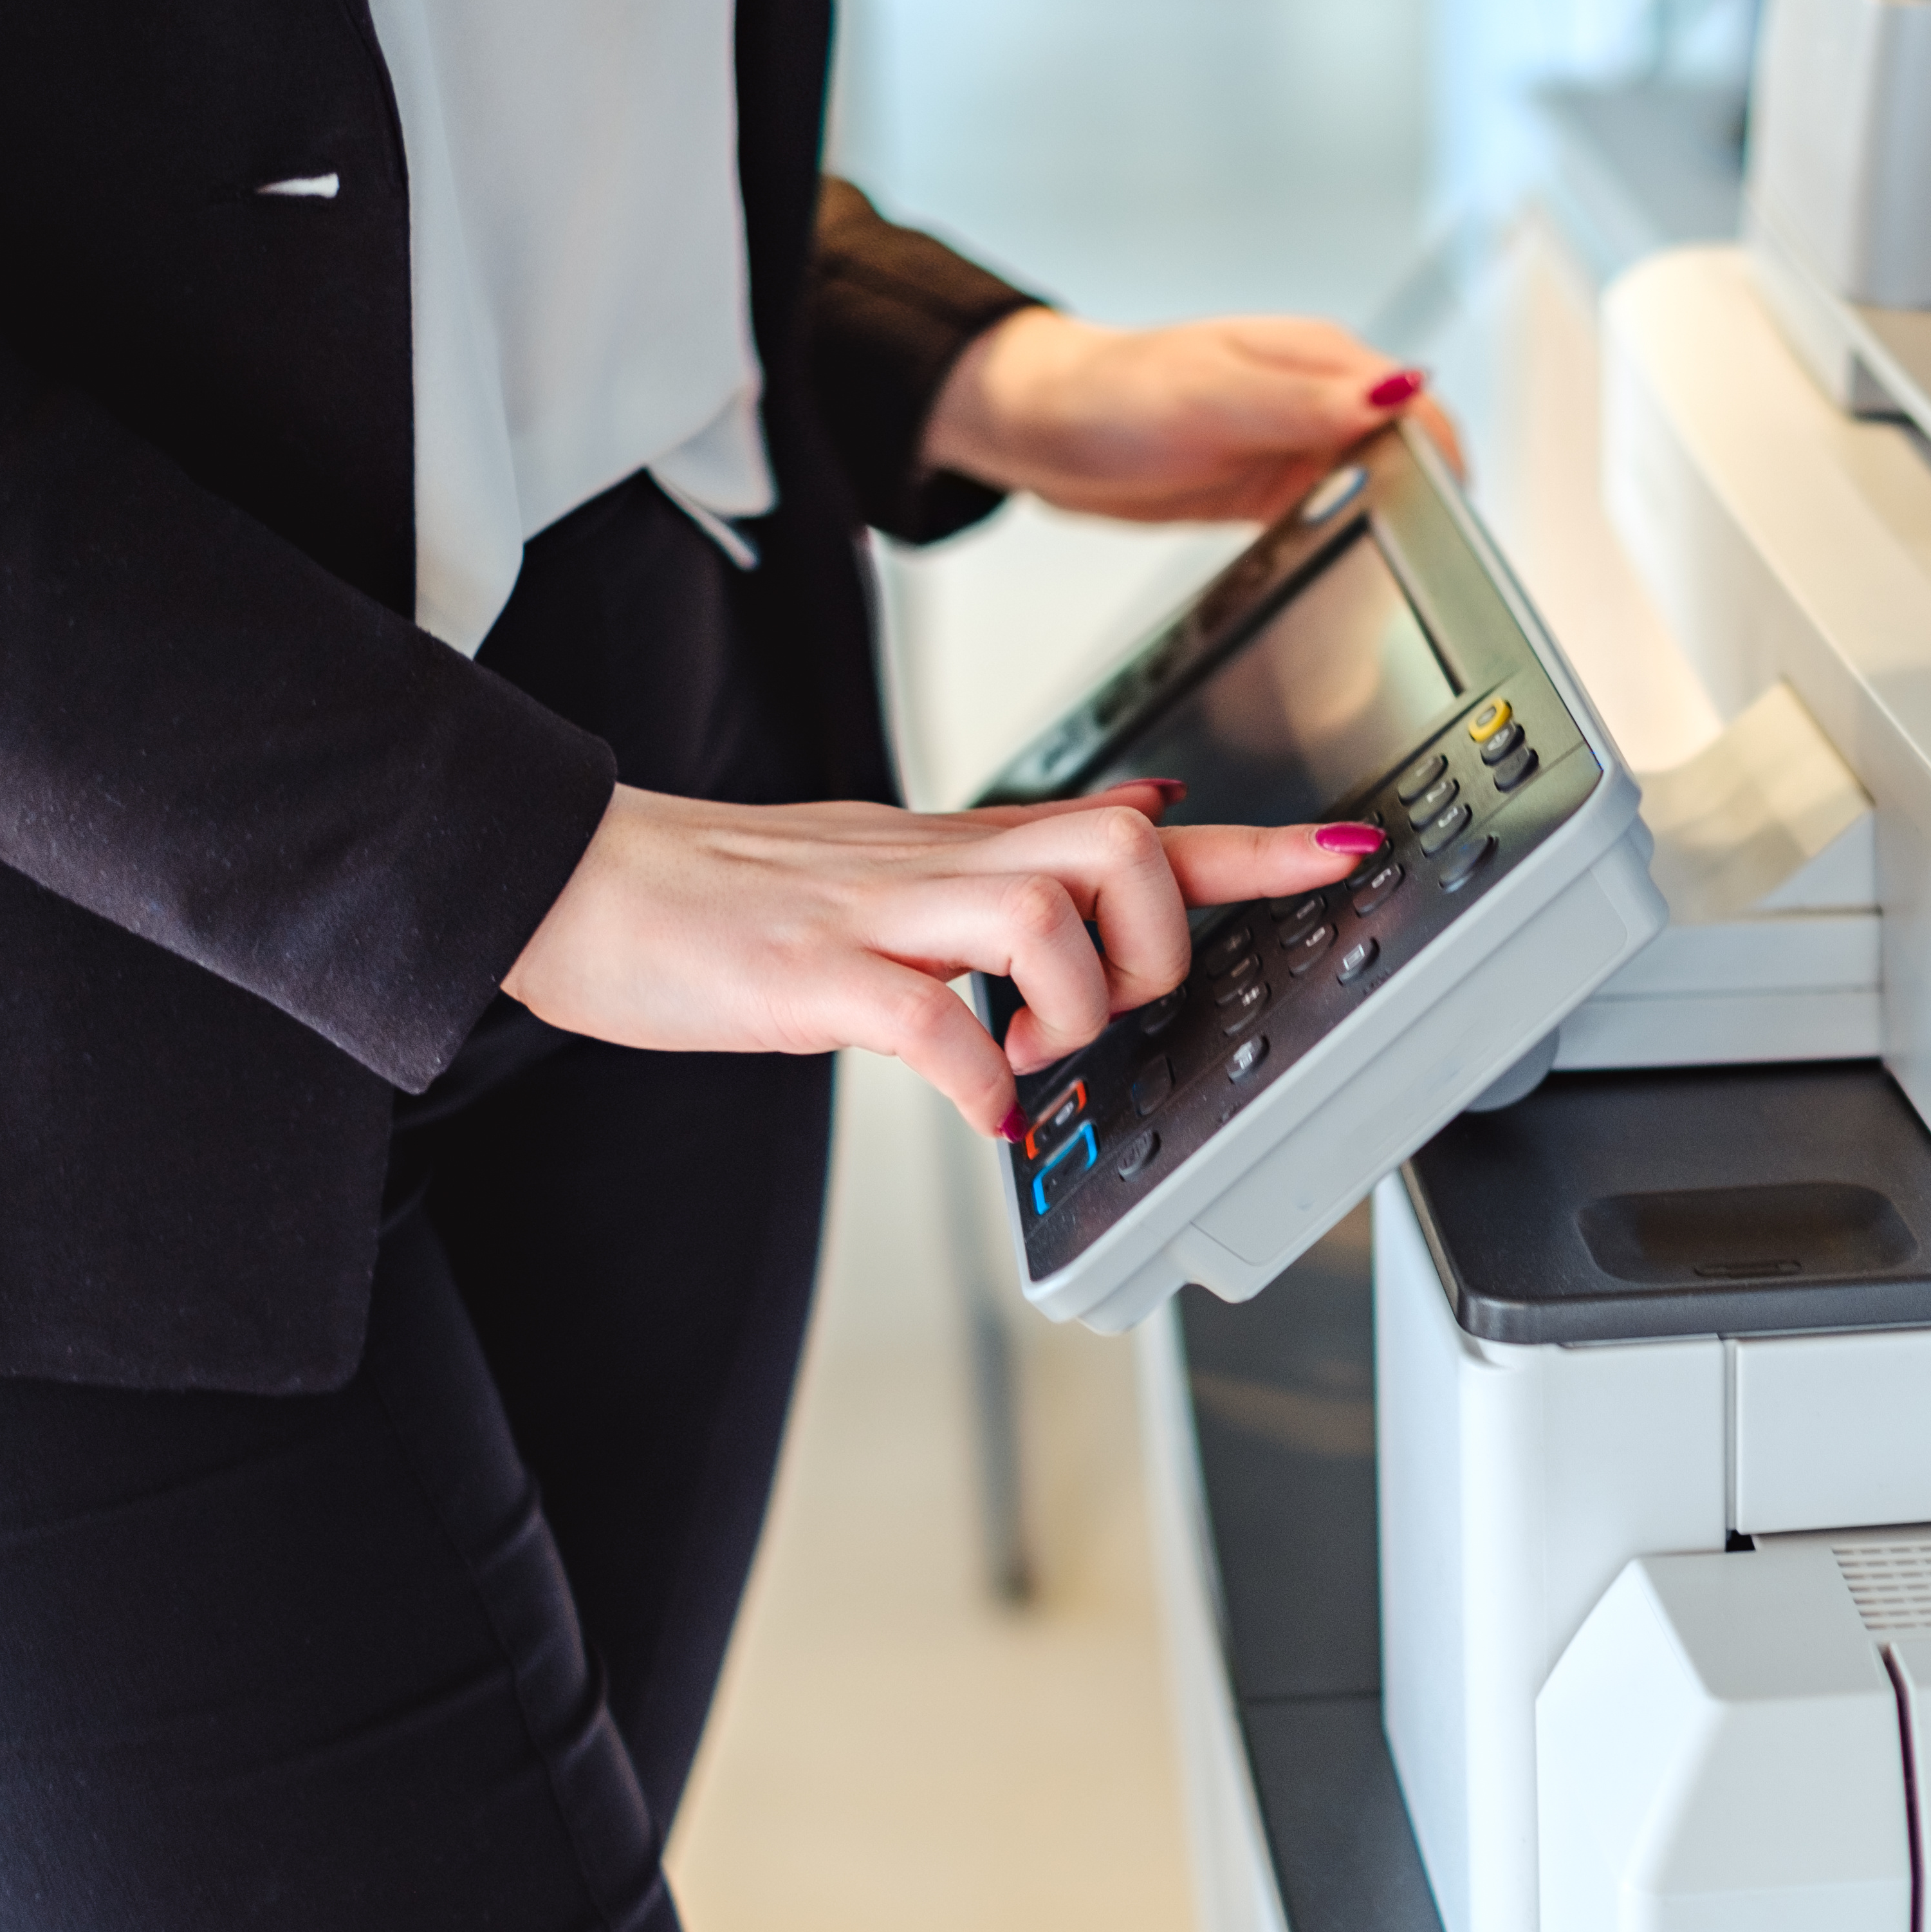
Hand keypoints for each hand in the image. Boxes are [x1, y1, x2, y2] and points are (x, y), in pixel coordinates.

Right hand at [501, 779, 1383, 1135]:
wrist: (580, 879)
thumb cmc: (733, 897)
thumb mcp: (897, 865)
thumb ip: (1012, 861)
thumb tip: (1134, 826)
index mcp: (964, 851)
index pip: (1138, 824)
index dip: (1257, 849)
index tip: (1350, 855)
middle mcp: (936, 865)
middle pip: (1119, 846)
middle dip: (1154, 940)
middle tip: (1109, 1011)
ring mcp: (872, 913)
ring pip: (1043, 913)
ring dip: (1070, 1007)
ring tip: (1028, 1059)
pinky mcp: (806, 973)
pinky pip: (927, 1019)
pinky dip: (974, 1078)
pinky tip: (974, 1107)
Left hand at [920, 308, 1464, 521]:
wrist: (1041, 428)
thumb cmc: (1110, 395)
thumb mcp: (1213, 397)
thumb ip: (1306, 401)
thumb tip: (1397, 394)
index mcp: (1318, 359)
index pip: (1417, 405)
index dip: (1446, 457)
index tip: (1453, 513)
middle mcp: (1317, 398)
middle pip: (1410, 448)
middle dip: (1431, 494)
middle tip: (1434, 555)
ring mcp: (1298, 443)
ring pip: (1378, 483)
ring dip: (1391, 516)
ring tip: (1394, 563)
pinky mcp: (1275, 486)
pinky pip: (1334, 513)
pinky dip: (1347, 535)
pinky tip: (1338, 559)